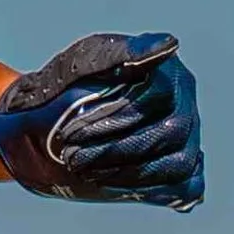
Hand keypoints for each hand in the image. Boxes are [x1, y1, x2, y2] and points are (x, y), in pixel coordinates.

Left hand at [0, 32, 203, 209]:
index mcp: (165, 71)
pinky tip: (110, 181)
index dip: (118, 116)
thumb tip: (168, 45)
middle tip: (72, 156)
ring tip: (84, 169)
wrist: (45, 127)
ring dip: (127, 172)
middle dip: (117, 149)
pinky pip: (184, 184)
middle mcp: (184, 103)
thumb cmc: (64, 90)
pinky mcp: (180, 169)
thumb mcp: (80, 65)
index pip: (159, 94)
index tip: (73, 132)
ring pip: (177, 163)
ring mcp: (187, 138)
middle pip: (170, 132)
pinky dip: (150, 188)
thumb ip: (120, 53)